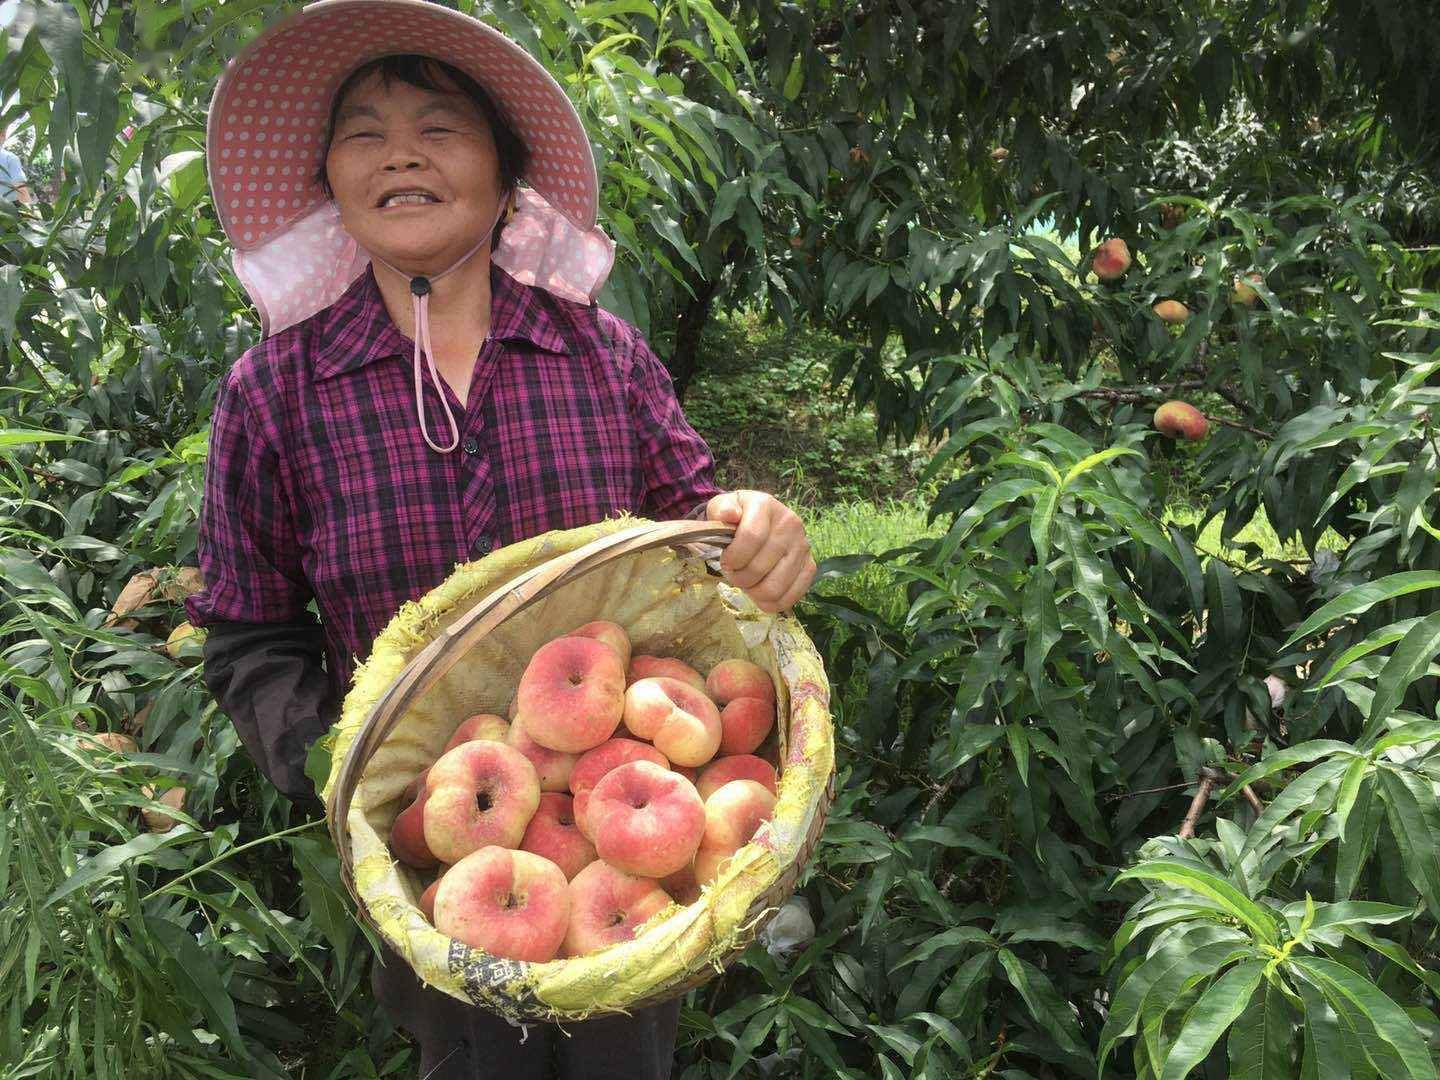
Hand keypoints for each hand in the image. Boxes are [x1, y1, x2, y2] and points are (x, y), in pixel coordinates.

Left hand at [704, 490, 816, 613]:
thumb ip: (720, 509)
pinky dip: (770, 603)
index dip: (733, 557)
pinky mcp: (810, 566)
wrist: (761, 520)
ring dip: (753, 592)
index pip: (751, 537)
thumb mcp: (722, 507)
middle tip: (734, 574)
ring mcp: (803, 546)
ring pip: (774, 588)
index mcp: (766, 505)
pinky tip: (760, 594)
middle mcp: (790, 524)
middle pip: (759, 567)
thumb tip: (728, 515)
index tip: (725, 561)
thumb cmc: (737, 517)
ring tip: (747, 582)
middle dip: (739, 578)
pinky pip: (790, 598)